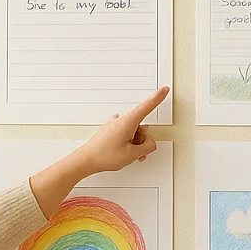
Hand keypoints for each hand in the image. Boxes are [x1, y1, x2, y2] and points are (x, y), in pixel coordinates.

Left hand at [28, 87, 169, 218]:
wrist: (85, 160)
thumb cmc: (104, 156)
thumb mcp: (132, 154)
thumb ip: (147, 147)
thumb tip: (150, 144)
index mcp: (127, 122)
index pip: (147, 107)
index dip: (157, 98)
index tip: (164, 89)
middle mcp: (121, 121)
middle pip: (142, 127)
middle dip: (144, 141)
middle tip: (137, 154)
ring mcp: (115, 125)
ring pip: (134, 132)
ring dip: (136, 145)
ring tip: (128, 156)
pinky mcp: (111, 131)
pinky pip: (126, 134)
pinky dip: (129, 143)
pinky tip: (123, 151)